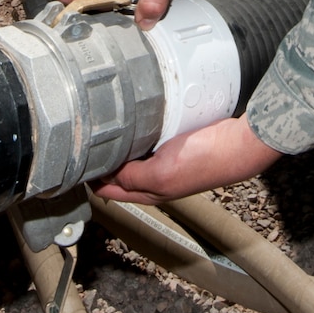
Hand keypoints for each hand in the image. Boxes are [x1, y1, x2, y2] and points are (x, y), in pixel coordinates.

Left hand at [93, 115, 280, 203]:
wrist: (241, 145)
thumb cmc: (207, 159)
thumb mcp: (161, 173)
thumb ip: (132, 176)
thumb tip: (107, 174)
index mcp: (151, 191)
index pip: (111, 191)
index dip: (90, 181)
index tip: (72, 165)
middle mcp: (158, 179)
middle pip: (120, 175)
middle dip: (100, 164)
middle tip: (81, 144)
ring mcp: (170, 162)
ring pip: (134, 157)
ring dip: (118, 148)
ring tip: (100, 131)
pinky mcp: (180, 146)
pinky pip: (151, 141)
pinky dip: (138, 135)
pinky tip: (133, 121)